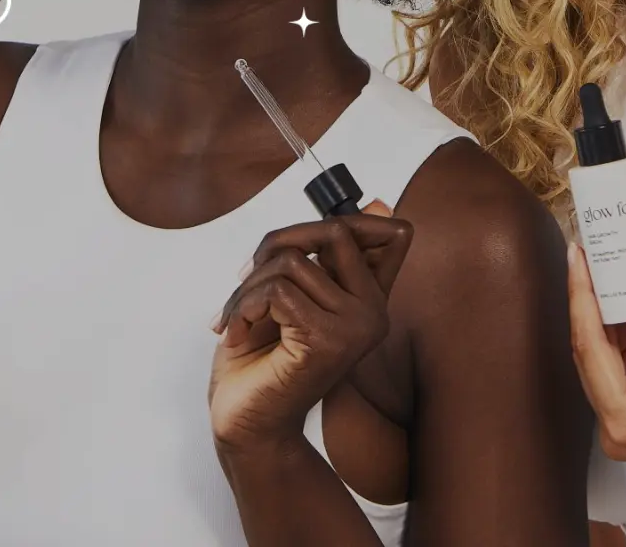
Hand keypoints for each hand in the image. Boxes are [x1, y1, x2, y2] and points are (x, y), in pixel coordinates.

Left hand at [207, 201, 410, 451]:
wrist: (245, 423)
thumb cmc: (260, 359)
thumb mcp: (291, 293)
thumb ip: (322, 255)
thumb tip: (378, 203)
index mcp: (370, 300)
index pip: (390, 233)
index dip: (352, 219)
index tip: (313, 242)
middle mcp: (373, 313)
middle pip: (332, 231)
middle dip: (276, 245)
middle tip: (247, 277)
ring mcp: (355, 328)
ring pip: (292, 261)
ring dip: (248, 286)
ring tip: (236, 317)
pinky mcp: (326, 340)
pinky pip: (277, 289)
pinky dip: (242, 305)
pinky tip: (236, 333)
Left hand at [568, 242, 625, 492]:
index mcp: (624, 419)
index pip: (588, 344)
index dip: (582, 295)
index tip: (578, 258)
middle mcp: (615, 430)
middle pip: (591, 353)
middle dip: (602, 308)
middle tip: (605, 267)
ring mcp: (624, 432)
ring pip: (605, 363)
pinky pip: (619, 378)